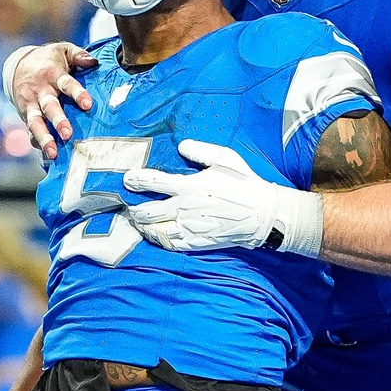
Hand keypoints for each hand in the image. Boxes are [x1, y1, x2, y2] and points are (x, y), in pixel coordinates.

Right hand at [10, 43, 95, 160]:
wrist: (17, 64)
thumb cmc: (47, 59)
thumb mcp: (62, 50)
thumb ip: (78, 55)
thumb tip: (94, 61)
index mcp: (52, 74)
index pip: (66, 84)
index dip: (77, 93)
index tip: (87, 104)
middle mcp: (40, 90)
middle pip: (49, 107)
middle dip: (58, 121)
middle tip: (68, 134)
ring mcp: (30, 104)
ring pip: (35, 122)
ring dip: (44, 138)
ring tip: (52, 152)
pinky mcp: (25, 114)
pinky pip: (30, 130)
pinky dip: (36, 142)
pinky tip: (45, 154)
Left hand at [125, 140, 322, 255]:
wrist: (262, 216)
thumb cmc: (245, 184)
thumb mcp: (226, 158)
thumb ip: (200, 151)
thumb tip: (181, 145)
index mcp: (189, 186)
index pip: (153, 182)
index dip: (136, 180)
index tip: (127, 179)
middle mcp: (184, 208)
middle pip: (146, 212)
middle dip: (134, 209)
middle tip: (131, 206)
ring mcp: (188, 228)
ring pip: (154, 231)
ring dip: (144, 226)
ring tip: (141, 222)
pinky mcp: (195, 243)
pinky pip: (168, 244)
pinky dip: (158, 239)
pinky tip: (157, 235)